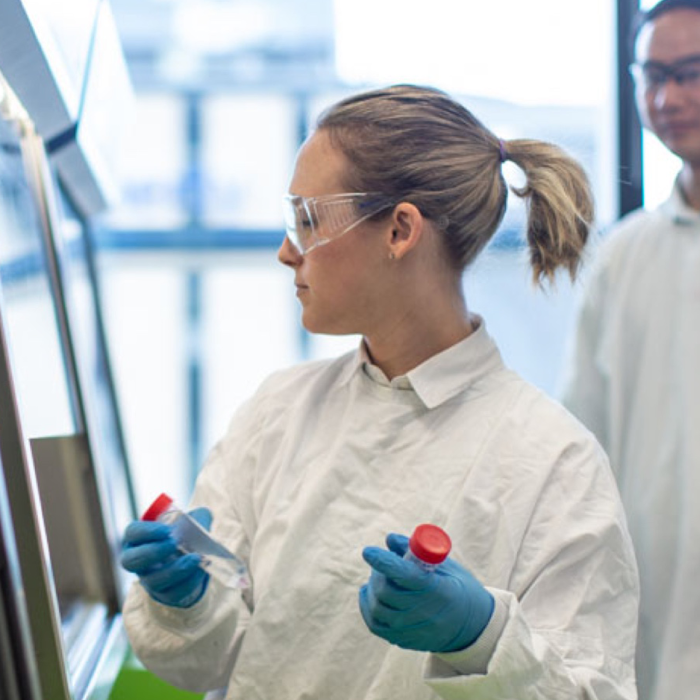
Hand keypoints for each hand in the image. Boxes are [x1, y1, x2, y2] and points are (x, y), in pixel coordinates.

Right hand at [121, 507, 212, 607]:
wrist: (190, 558)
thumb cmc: (183, 534)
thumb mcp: (189, 521)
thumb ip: (196, 516)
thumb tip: (203, 516)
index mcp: (138, 538)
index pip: (132, 533)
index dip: (146, 532)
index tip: (167, 530)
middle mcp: (137, 560)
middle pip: (131, 561)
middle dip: (153, 552)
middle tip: (174, 543)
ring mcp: (149, 579)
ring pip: (153, 581)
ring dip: (175, 570)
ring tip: (195, 558)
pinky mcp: (164, 594)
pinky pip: (173, 594)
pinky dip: (188, 581)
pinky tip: (201, 570)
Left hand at [358, 533, 493, 652]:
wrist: (472, 627)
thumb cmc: (458, 587)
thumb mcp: (446, 565)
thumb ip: (417, 551)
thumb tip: (389, 539)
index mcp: (438, 590)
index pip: (405, 575)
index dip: (384, 562)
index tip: (367, 551)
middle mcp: (425, 613)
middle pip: (386, 592)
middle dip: (377, 573)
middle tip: (380, 563)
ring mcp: (414, 630)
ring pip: (377, 609)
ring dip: (372, 588)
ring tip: (378, 577)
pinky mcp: (404, 641)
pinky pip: (375, 625)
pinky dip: (367, 606)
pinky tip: (371, 593)